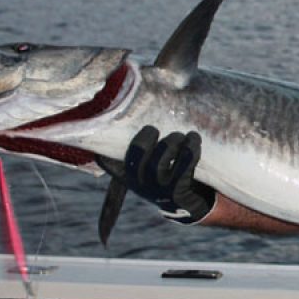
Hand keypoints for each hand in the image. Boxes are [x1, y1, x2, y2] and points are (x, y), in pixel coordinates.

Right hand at [97, 126, 215, 223]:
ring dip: (173, 142)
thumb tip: (143, 97)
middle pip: (136, 154)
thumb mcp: (153, 159)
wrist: (194, 201)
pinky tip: (194, 140)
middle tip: (156, 130)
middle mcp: (139, 183)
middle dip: (147, 136)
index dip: (104, 144)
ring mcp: (158, 191)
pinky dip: (190, 151)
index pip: (106, 159)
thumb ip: (146, 141)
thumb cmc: (171, 171)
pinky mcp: (177, 195)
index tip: (109, 127)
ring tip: (181, 136)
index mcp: (127, 173)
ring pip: (158, 163)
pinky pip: (183, 170)